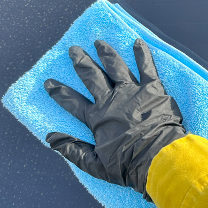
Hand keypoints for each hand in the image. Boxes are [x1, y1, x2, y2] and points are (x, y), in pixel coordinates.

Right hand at [44, 39, 185, 199]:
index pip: (73, 103)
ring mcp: (132, 91)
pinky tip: (138, 42)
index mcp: (98, 118)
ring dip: (106, 53)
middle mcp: (112, 100)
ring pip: (116, 67)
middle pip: (93, 77)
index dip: (60, 93)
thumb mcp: (96, 165)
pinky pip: (147, 67)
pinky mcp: (153, 88)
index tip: (49, 82)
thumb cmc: (128, 165)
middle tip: (73, 50)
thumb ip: (73, 150)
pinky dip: (142, 54)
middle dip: (81, 62)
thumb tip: (51, 138)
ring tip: (99, 42)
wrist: (158, 158)